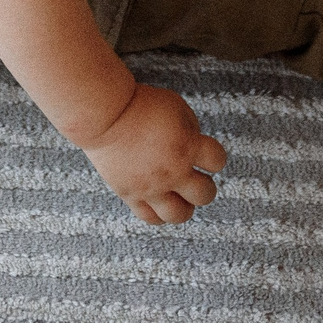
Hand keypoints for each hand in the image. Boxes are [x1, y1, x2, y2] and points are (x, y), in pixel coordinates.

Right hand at [78, 84, 227, 224]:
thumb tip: (197, 147)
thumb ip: (192, 129)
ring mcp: (151, 187)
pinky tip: (161, 203)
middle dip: (204, 185)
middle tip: (194, 177)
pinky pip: (150, 218)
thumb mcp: (176, 106)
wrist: (104, 115)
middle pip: (205, 195)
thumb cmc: (140, 105)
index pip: (217, 161)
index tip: (205, 154)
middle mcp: (173, 171)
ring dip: (186, 207)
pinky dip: (160, 214)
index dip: (215, 157)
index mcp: (187, 146)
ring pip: (179, 215)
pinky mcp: (130, 195)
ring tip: (179, 196)